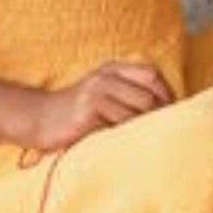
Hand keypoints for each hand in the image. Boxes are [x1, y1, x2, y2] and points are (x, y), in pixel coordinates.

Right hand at [32, 62, 173, 153]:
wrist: (39, 119)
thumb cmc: (79, 111)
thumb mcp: (104, 92)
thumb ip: (130, 92)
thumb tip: (169, 108)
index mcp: (113, 69)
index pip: (151, 75)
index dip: (166, 94)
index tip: (173, 112)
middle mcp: (105, 77)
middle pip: (147, 96)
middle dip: (159, 115)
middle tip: (163, 131)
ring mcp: (96, 93)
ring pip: (136, 112)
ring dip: (144, 128)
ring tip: (147, 140)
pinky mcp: (88, 112)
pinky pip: (118, 125)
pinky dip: (127, 135)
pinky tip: (127, 143)